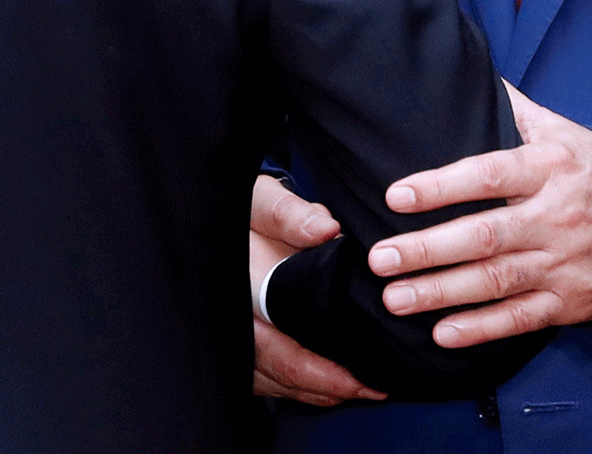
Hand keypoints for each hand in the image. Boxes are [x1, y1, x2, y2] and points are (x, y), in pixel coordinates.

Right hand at [249, 175, 386, 405]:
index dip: (317, 374)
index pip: (275, 353)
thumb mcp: (259, 201)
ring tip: (363, 388)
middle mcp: (229, 329)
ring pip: (275, 383)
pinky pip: (270, 377)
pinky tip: (331, 382)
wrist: (217, 216)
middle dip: (328, 390)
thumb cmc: (240, 209)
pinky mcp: (239, 345)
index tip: (357, 382)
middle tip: (374, 390)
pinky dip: (302, 383)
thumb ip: (287, 213)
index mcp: (233, 299)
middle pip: (279, 377)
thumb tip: (327, 229)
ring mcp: (231, 342)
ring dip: (317, 390)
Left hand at [370, 84, 591, 348]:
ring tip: (394, 298)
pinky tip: (441, 333)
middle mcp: (556, 216)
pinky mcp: (572, 301)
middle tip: (379, 257)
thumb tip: (469, 69)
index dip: (440, 186)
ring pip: (496, 281)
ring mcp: (565, 263)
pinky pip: (521, 318)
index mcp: (550, 167)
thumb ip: (513, 109)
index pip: (488, 175)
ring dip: (441, 292)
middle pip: (484, 236)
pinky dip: (481, 329)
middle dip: (427, 249)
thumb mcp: (562, 131)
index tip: (395, 195)